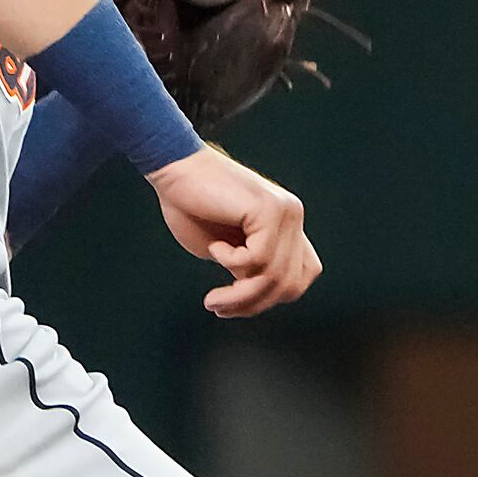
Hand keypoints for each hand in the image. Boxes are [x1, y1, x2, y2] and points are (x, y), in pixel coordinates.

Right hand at [146, 146, 319, 316]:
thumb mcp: (225, 250)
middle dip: (253, 305)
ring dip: (239, 296)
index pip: (303, 275)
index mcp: (285, 225)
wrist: (175, 168)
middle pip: (291, 284)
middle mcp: (292, 217)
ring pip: (275, 276)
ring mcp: (285, 212)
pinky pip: (258, 258)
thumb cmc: (190, 206)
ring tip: (213, 299)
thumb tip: (259, 295)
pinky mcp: (269, 209)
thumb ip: (247, 268)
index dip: (273, 296)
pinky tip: (214, 247)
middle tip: (218, 307)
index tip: (237, 303)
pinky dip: (231, 262)